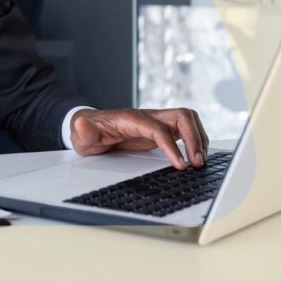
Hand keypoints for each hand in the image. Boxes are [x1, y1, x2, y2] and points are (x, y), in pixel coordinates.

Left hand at [70, 107, 208, 169]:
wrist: (87, 128)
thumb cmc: (86, 132)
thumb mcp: (80, 135)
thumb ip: (83, 131)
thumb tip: (81, 124)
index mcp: (129, 118)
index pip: (157, 128)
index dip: (171, 145)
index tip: (180, 165)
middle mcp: (146, 117)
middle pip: (180, 115)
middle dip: (194, 138)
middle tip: (197, 163)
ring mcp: (154, 122)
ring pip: (186, 120)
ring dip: (198, 139)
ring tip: (200, 162)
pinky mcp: (159, 130)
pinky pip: (184, 129)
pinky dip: (195, 141)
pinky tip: (195, 157)